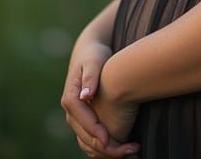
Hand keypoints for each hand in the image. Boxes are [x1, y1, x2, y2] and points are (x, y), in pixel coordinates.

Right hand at [62, 39, 139, 157]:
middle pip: (84, 135)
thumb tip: (85, 95)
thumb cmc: (94, 54)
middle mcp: (71, 111)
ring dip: (106, 150)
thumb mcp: (94, 61)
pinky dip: (106, 147)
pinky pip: (93, 139)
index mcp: (71, 97)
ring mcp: (77, 117)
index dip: (94, 131)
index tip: (109, 140)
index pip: (80, 119)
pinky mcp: (86, 119)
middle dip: (104, 146)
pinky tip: (125, 147)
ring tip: (130, 150)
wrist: (90, 52)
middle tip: (127, 150)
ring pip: (87, 141)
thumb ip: (90, 76)